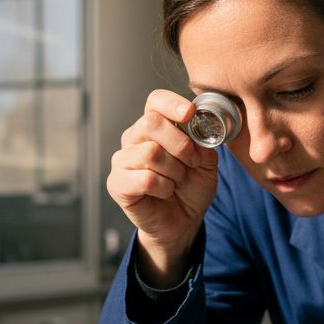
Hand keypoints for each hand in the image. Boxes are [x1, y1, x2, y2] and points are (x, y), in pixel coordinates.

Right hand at [106, 89, 219, 285]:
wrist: (183, 222)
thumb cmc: (190, 188)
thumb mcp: (206, 163)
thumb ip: (204, 143)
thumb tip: (201, 128)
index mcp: (155, 126)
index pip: (156, 101)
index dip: (172, 104)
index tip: (190, 114)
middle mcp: (134, 138)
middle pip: (151, 123)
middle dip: (180, 144)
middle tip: (192, 161)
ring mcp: (122, 160)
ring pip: (150, 153)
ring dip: (174, 171)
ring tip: (177, 181)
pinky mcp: (117, 183)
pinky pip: (145, 179)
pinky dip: (164, 188)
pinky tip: (165, 193)